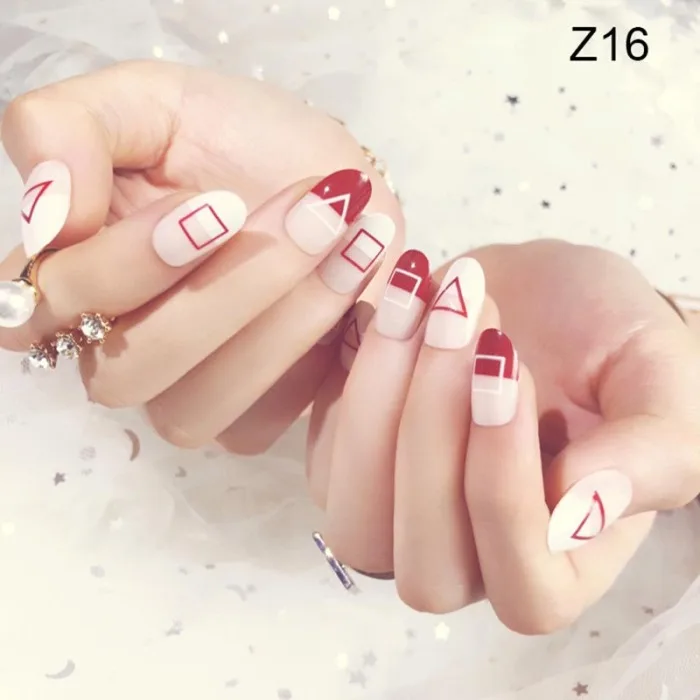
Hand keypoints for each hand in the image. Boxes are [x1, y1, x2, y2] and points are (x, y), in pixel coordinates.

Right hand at [0, 60, 402, 451]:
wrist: (326, 183)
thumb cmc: (232, 139)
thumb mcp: (152, 101)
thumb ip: (67, 129)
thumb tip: (46, 215)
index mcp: (70, 272)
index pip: (55, 302)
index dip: (131, 264)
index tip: (218, 206)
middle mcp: (112, 346)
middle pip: (125, 371)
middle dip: (225, 294)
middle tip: (311, 214)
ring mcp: (179, 390)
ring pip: (190, 413)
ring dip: (278, 327)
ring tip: (345, 243)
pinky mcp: (246, 416)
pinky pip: (257, 426)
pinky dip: (312, 359)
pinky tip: (353, 287)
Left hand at [307, 240, 699, 632]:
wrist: (543, 297)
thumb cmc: (613, 347)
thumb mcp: (662, 385)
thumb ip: (651, 454)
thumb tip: (583, 505)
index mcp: (559, 567)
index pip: (525, 587)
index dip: (505, 486)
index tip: (509, 367)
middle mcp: (471, 560)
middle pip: (424, 562)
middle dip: (434, 430)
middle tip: (462, 316)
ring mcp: (399, 517)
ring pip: (356, 514)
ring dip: (381, 397)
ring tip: (426, 298)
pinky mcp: (349, 463)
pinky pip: (323, 448)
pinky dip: (349, 368)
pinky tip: (392, 299)